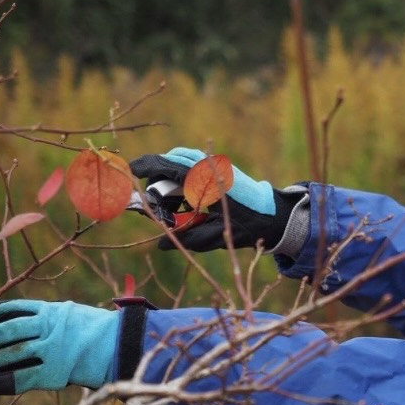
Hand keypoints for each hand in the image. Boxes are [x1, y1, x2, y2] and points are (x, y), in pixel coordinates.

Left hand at [0, 301, 117, 394]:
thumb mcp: (63, 313)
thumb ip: (34, 314)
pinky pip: (20, 378)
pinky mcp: (56, 372)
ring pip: (6, 355)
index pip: (5, 310)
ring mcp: (52, 350)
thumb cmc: (89, 332)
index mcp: (49, 311)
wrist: (122, 348)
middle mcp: (48, 328)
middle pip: (1, 333)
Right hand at [129, 147, 301, 251]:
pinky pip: (193, 165)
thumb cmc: (247, 227)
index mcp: (206, 180)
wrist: (275, 216)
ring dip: (171, 177)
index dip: (146, 166)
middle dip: (158, 177)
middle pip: (172, 160)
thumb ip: (187, 238)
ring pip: (182, 161)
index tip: (130, 169)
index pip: (169, 165)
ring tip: (175, 204)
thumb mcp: (215, 236)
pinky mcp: (219, 169)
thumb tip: (162, 244)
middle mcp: (209, 168)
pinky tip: (188, 199)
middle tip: (157, 203)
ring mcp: (215, 166)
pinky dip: (183, 177)